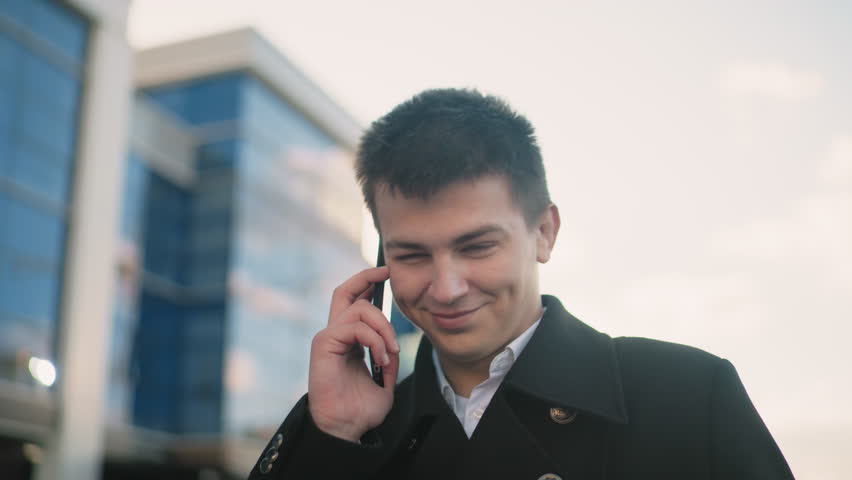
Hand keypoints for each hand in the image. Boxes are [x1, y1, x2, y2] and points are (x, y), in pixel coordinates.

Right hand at [308, 266, 399, 441]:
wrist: (345, 428)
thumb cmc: (360, 409)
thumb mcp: (385, 380)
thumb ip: (388, 358)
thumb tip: (394, 343)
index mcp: (348, 340)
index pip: (354, 302)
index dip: (367, 284)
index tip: (387, 275)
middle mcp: (335, 334)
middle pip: (345, 291)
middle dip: (366, 277)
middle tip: (387, 273)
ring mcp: (328, 337)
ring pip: (360, 310)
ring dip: (384, 327)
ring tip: (391, 351)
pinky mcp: (324, 344)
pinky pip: (355, 327)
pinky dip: (375, 340)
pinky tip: (382, 357)